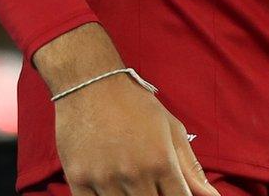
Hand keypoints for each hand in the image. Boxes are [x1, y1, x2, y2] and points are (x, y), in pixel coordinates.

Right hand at [36, 24, 220, 195]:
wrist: (90, 84)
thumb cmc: (135, 104)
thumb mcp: (171, 129)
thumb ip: (191, 168)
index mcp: (161, 161)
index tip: (171, 192)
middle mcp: (134, 173)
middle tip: (149, 181)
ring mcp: (104, 179)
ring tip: (130, 180)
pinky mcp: (77, 179)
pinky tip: (109, 186)